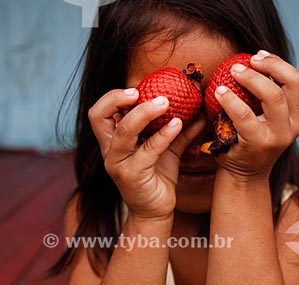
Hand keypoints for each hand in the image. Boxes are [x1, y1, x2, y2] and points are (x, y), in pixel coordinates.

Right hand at [88, 89, 204, 219]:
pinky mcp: (132, 175)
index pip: (100, 112)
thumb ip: (179, 130)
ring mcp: (119, 163)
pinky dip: (163, 134)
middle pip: (98, 116)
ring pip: (123, 131)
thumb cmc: (158, 176)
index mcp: (113, 140)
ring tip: (165, 102)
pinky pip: (148, 149)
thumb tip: (200, 110)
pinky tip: (178, 124)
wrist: (157, 210)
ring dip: (144, 113)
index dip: (112, 97)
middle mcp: (110, 150)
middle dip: (116, 99)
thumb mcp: (167, 148)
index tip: (136, 88)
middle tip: (140, 91)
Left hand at [213, 50, 298, 179]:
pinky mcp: (258, 144)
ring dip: (251, 79)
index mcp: (298, 115)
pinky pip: (245, 115)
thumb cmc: (250, 138)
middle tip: (245, 61)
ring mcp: (278, 136)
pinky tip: (218, 92)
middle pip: (291, 84)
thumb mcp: (266, 117)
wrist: (243, 175)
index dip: (279, 63)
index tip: (258, 55)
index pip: (298, 81)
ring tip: (232, 71)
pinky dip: (231, 99)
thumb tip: (253, 59)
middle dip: (269, 66)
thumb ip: (266, 95)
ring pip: (273, 97)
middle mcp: (294, 125)